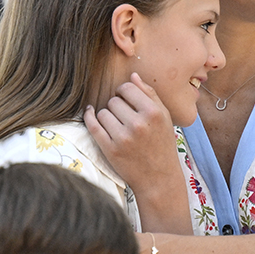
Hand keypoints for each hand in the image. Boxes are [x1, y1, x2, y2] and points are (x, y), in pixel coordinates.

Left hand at [84, 74, 191, 232]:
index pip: (127, 88)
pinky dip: (90, 117)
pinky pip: (93, 125)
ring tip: (117, 125)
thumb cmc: (162, 144)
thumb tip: (133, 76)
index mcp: (153, 112)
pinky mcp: (110, 149)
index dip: (124, 91)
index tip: (126, 99)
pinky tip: (91, 114)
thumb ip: (150, 95)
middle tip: (124, 117)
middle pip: (114, 100)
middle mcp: (138, 124)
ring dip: (107, 116)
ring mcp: (123, 137)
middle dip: (117, 106)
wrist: (159, 178)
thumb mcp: (164, 117)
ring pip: (102, 112)